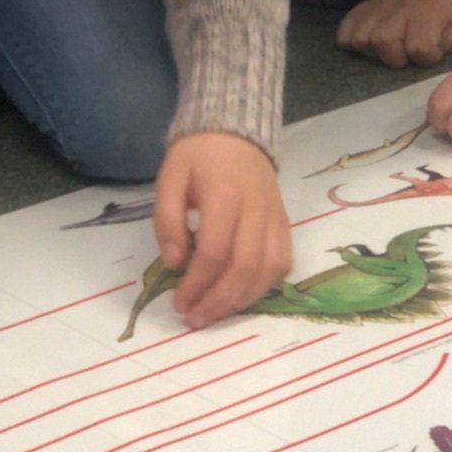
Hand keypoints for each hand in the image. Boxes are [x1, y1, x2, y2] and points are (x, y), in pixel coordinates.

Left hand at [152, 133, 292, 329]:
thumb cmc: (198, 156)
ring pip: (267, 271)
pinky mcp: (285, 223)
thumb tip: (174, 264)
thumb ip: (167, 220)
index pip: (214, 252)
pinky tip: (242, 295)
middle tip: (195, 318)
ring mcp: (274, 217)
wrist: (236, 133)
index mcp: (224, 195)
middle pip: (243, 268)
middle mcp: (256, 209)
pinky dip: (265, 286)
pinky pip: (282, 262)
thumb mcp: (170, 178)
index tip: (178, 302)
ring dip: (241, 300)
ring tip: (215, 314)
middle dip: (218, 301)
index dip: (196, 284)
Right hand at [337, 0, 451, 67]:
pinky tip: (370, 43)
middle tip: (406, 52)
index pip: (419, 47)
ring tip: (390, 47)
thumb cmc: (445, 10)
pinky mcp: (357, 12)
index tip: (432, 52)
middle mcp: (397, 7)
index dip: (426, 56)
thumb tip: (435, 49)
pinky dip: (352, 43)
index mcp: (427, 9)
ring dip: (376, 51)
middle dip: (397, 57)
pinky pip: (344, 36)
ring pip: (362, 40)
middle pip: (384, 42)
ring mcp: (374, 9)